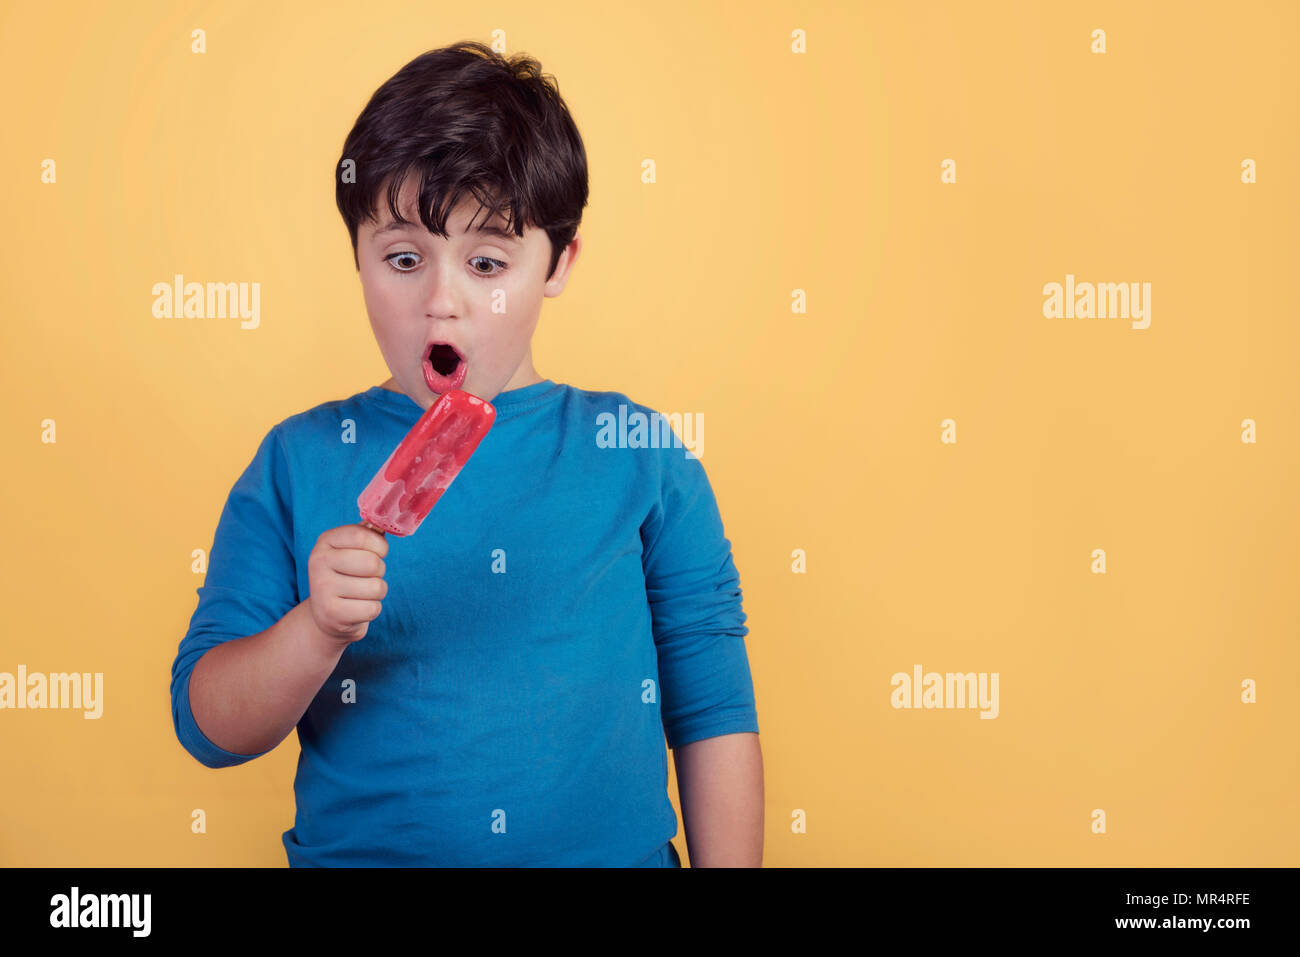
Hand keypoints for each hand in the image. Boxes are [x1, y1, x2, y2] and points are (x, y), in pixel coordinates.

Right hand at [306, 523, 388, 643]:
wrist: (326, 614)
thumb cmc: (347, 575)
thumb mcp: (351, 550)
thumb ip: (368, 533)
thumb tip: (387, 520)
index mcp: (325, 540)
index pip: (362, 535)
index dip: (380, 546)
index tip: (378, 552)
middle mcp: (318, 562)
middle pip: (372, 563)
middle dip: (379, 571)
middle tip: (366, 576)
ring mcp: (322, 588)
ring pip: (376, 587)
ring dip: (377, 592)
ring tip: (360, 593)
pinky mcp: (331, 613)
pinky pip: (372, 608)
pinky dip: (372, 609)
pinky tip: (357, 608)